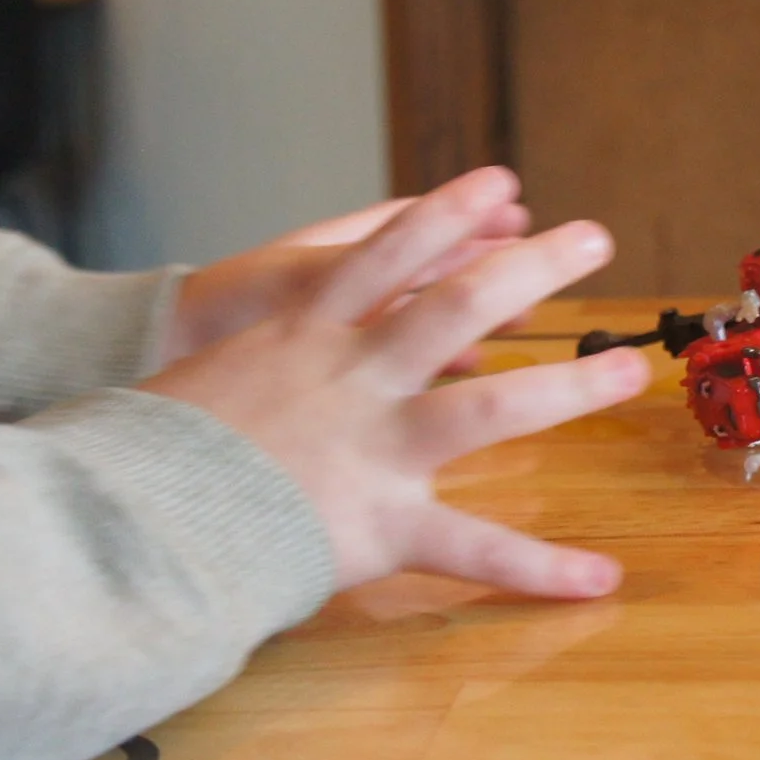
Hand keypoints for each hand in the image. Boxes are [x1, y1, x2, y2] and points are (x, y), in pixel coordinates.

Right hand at [144, 167, 650, 596]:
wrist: (128, 515)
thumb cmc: (145, 453)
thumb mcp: (193, 382)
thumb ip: (244, 369)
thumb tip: (244, 367)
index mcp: (300, 337)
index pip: (382, 255)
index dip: (443, 213)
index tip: (498, 182)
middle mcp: (348, 378)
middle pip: (452, 304)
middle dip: (527, 268)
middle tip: (591, 239)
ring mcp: (373, 448)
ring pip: (487, 406)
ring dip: (567, 388)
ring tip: (630, 369)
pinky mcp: (380, 522)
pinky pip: (475, 548)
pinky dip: (541, 568)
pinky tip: (600, 578)